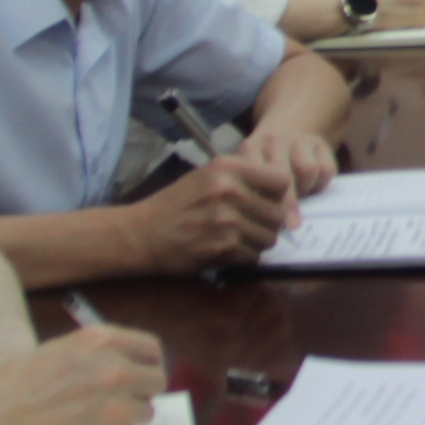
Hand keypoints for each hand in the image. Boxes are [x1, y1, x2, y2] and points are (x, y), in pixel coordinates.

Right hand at [0, 324, 164, 424]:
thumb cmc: (15, 387)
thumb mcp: (60, 351)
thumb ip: (99, 353)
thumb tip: (132, 365)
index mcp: (101, 341)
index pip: (151, 349)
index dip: (147, 363)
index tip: (141, 374)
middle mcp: (114, 370)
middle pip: (156, 382)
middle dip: (141, 392)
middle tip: (121, 402)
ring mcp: (114, 407)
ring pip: (145, 415)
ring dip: (127, 419)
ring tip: (93, 421)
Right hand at [125, 151, 315, 271]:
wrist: (142, 234)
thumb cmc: (176, 204)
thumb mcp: (206, 176)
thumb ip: (243, 178)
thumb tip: (283, 194)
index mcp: (227, 168)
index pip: (280, 181)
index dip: (279, 195)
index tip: (269, 202)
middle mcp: (229, 191)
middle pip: (277, 213)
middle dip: (270, 223)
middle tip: (254, 226)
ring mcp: (226, 220)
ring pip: (269, 238)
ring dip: (258, 242)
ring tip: (240, 238)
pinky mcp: (222, 247)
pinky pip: (253, 256)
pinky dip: (245, 257)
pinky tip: (228, 250)